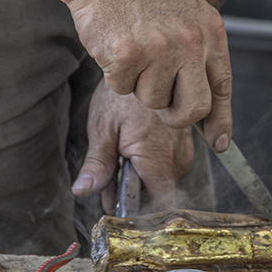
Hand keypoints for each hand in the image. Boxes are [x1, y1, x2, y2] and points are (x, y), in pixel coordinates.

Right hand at [64, 0, 232, 152]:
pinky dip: (115, 76)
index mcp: (209, 31)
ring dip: (139, 87)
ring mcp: (158, 51)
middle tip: (163, 105)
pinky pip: (122, 90)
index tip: (219, 142)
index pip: (222, 87)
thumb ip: (201, 48)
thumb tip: (210, 94)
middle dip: (177, 116)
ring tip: (134, 52)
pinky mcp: (126, 57)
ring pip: (153, 102)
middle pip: (193, 108)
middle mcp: (189, 43)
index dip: (221, 120)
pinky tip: (115, 47)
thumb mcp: (188, 8)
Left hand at [71, 81, 196, 213]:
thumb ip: (98, 163)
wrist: (146, 59)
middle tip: (111, 177)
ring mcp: (186, 148)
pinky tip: (137, 148)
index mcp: (157, 156)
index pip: (158, 205)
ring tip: (124, 155)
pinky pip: (173, 164)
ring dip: (145, 178)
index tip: (118, 206)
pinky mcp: (187, 140)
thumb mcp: (103, 127)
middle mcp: (178, 155)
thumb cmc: (123, 92)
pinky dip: (154, 163)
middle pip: (162, 195)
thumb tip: (84, 190)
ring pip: (168, 180)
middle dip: (136, 193)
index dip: (138, 211)